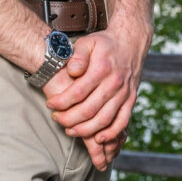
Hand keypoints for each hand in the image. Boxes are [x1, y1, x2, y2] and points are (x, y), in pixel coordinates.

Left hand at [43, 20, 151, 144]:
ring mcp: (124, 93)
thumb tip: (72, 72)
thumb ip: (78, 55)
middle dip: (69, 119)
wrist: (130, 42)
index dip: (61, 102)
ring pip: (104, 120)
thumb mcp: (88, 41)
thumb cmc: (104, 44)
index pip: (78, 92)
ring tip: (70, 130)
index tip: (50, 104)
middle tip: (56, 118)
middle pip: (89, 110)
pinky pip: (122, 122)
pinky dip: (111, 134)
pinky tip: (98, 139)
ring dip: (85, 130)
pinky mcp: (131, 100)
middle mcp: (114, 83)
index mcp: (101, 68)